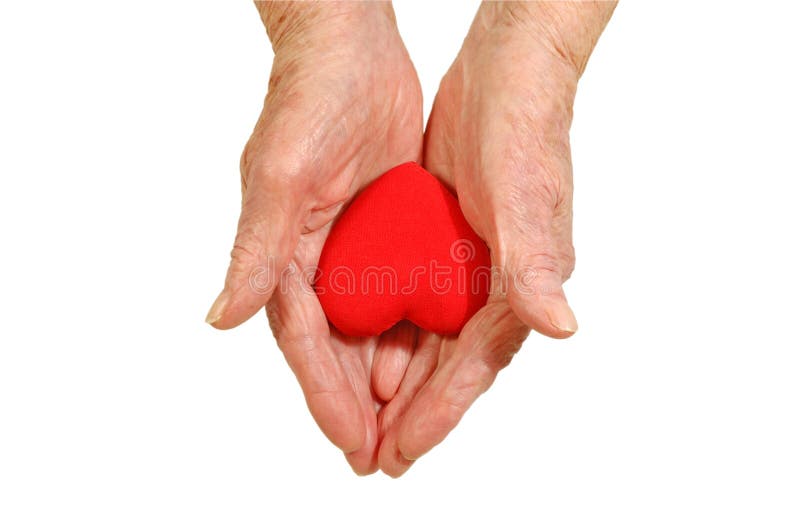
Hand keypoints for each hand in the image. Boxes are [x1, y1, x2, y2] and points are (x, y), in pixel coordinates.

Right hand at [206, 2, 423, 473]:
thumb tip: (222, 318)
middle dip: (356, 409)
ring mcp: (351, 251)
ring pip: (368, 334)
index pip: (307, 344)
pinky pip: (397, 297)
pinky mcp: (385, 234)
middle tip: (378, 461)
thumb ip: (257, 249)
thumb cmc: (308, 100)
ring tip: (403, 432)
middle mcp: (315, 262)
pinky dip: (408, 335)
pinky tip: (425, 364)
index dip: (327, 397)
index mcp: (283, 256)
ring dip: (383, 384)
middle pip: (337, 352)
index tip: (354, 445)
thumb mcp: (281, 175)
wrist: (351, 51)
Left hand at [377, 2, 615, 475]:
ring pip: (429, 340)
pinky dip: (394, 331)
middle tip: (372, 457)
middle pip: (448, 367)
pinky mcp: (444, 241)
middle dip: (411, 414)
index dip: (436, 416)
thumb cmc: (527, 130)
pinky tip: (368, 346)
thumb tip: (559, 327)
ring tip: (364, 418)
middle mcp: (496, 284)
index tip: (399, 456)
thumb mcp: (525, 198)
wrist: (506, 75)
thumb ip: (536, 268)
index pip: (472, 369)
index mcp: (518, 287)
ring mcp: (468, 265)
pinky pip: (417, 300)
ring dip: (399, 380)